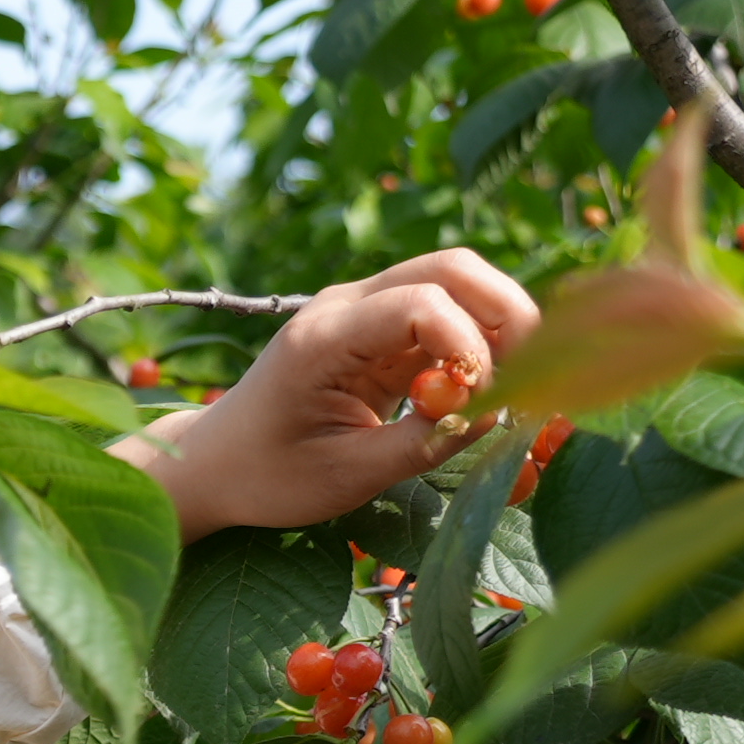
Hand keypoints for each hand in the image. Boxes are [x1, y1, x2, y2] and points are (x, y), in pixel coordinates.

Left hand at [123, 250, 541, 541]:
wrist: (215, 463)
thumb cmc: (268, 475)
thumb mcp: (345, 475)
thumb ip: (421, 445)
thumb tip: (496, 417)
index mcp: (323, 337)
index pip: (421, 302)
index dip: (470, 343)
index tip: (482, 401)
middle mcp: (344, 305)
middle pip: (452, 267)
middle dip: (506, 313)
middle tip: (528, 377)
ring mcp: (362, 308)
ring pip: (457, 279)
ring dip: (498, 324)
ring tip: (508, 385)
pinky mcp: (378, 326)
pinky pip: (445, 310)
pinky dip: (478, 340)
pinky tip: (483, 388)